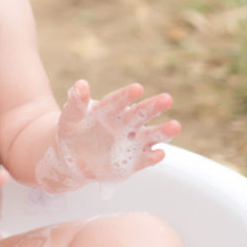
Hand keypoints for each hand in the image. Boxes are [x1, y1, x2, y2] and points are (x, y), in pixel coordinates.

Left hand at [38, 81, 179, 188]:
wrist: (72, 158)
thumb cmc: (73, 132)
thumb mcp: (71, 117)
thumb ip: (76, 102)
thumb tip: (80, 84)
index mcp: (110, 109)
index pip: (119, 100)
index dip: (127, 95)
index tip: (137, 88)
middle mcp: (125, 123)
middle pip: (140, 113)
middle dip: (153, 107)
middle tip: (167, 98)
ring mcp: (131, 142)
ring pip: (150, 135)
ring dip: (162, 131)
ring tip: (175, 126)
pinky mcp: (133, 162)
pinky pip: (145, 159)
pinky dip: (152, 157)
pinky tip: (160, 153)